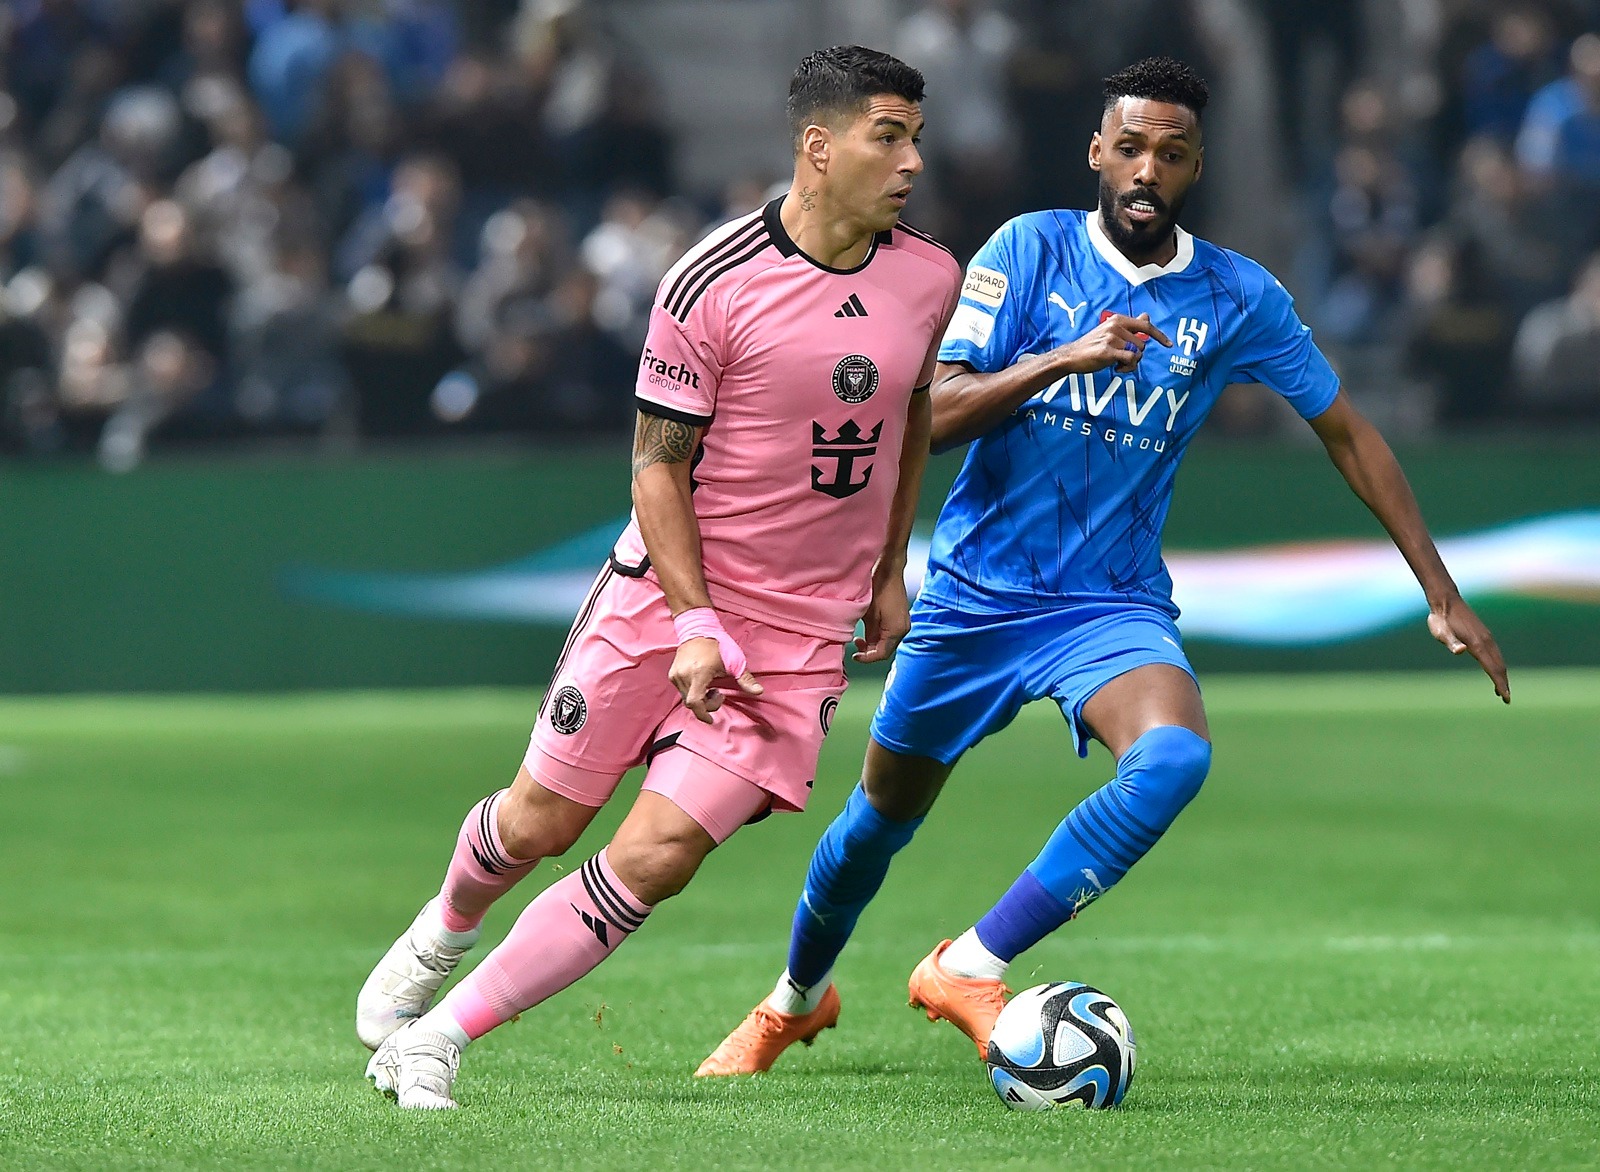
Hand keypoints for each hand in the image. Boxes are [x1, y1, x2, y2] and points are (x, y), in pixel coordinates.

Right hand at [669, 637, 762, 723]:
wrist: (697, 627)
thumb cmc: (717, 643)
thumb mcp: (735, 661)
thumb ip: (745, 679)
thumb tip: (759, 691)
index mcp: (699, 673)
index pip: (695, 703)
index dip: (703, 714)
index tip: (711, 720)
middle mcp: (684, 675)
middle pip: (692, 703)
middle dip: (706, 705)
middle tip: (718, 694)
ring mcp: (676, 674)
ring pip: (686, 698)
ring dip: (700, 699)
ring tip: (711, 687)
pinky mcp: (672, 673)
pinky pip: (682, 691)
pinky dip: (693, 692)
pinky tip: (702, 683)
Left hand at [853, 565, 910, 663]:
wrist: (888, 570)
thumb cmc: (878, 588)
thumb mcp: (868, 614)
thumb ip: (868, 634)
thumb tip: (864, 647)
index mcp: (896, 631)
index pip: (881, 654)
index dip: (866, 658)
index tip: (854, 655)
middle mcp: (903, 630)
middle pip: (885, 650)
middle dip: (869, 651)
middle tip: (855, 646)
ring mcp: (903, 623)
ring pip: (887, 642)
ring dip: (873, 642)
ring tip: (859, 637)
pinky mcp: (901, 617)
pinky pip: (889, 633)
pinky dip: (878, 635)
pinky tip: (868, 629)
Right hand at [1054, 313, 1171, 374]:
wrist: (1072, 356)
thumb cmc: (1092, 345)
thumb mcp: (1111, 331)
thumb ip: (1130, 325)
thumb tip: (1147, 316)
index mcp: (1117, 320)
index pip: (1145, 325)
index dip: (1159, 335)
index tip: (1169, 344)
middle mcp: (1116, 326)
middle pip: (1142, 343)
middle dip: (1137, 354)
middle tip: (1123, 360)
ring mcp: (1112, 338)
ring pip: (1137, 353)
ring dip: (1131, 363)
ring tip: (1119, 364)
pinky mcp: (1108, 351)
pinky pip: (1131, 359)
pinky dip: (1128, 367)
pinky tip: (1118, 368)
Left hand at [1427, 595, 1509, 702]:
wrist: (1445, 602)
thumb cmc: (1441, 620)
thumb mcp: (1441, 633)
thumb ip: (1451, 642)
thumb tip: (1461, 650)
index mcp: (1477, 644)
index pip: (1493, 668)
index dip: (1500, 683)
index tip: (1506, 697)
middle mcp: (1486, 641)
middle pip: (1500, 666)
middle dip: (1504, 683)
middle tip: (1506, 699)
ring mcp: (1486, 637)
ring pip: (1499, 659)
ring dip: (1502, 675)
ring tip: (1501, 689)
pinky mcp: (1483, 634)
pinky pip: (1495, 653)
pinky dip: (1497, 664)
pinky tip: (1493, 669)